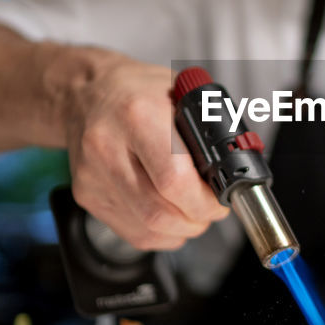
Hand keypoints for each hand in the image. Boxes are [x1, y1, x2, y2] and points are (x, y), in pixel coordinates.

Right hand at [63, 58, 228, 248]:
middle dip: (198, 218)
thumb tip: (239, 165)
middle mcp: (108, 146)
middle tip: (212, 209)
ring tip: (193, 211)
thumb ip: (208, 129)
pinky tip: (170, 216)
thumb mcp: (180, 93)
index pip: (175, 179)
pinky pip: (133, 233)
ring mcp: (94, 175)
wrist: (85, 92)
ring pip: (148, 228)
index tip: (221, 199)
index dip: (205, 201)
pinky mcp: (87, 195)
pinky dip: (161, 234)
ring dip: (182, 229)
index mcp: (137, 115)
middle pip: (161, 212)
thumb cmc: (137, 90)